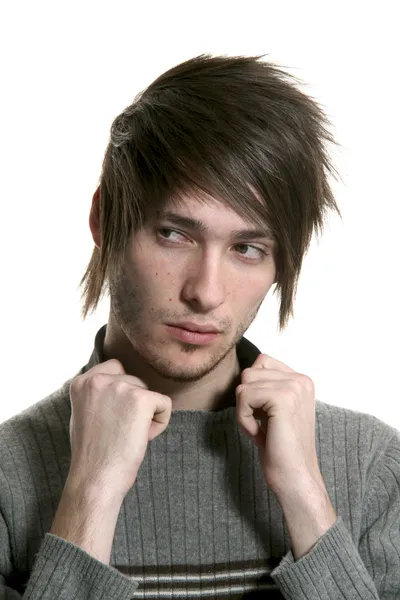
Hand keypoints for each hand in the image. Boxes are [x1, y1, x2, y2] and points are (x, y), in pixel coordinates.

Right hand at [68, 359, 171, 498]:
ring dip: (145, 415)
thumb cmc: (92, 454)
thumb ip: (98, 394)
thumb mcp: (84, 413)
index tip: (112, 417)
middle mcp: (99, 379)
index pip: (116, 368)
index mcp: (82, 382)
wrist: (95, 479)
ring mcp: (121, 387)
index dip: (122, 393)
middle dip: (134, 406)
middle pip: (135, 381)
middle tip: (119, 432)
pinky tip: (142, 438)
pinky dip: (159, 424)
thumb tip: (119, 382)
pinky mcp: (141, 398)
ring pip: (149, 393)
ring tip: (128, 436)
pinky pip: (165, 405)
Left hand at [235, 353, 320, 494]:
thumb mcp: (273, 411)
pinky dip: (243, 418)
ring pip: (244, 384)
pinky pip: (244, 396)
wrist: (295, 478)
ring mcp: (294, 387)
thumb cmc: (281, 449)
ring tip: (262, 430)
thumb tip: (245, 374)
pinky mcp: (282, 398)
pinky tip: (259, 434)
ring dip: (244, 411)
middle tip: (262, 426)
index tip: (266, 417)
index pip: (261, 362)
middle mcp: (301, 379)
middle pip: (249, 372)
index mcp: (301, 381)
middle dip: (247, 402)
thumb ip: (265, 388)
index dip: (253, 390)